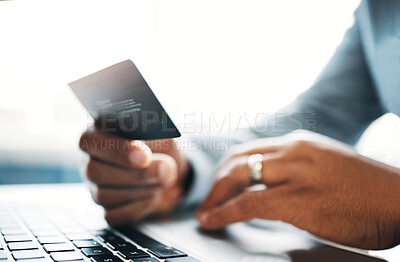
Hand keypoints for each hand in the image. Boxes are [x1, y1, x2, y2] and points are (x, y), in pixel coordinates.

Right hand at [79, 126, 188, 225]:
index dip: (116, 149)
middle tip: (164, 169)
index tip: (144, 156)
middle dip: (134, 173)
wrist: (170, 168)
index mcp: (97, 134)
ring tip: (164, 178)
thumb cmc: (159, 144)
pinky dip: (138, 207)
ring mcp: (95, 188)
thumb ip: (154, 138)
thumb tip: (153, 160)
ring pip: (103, 195)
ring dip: (140, 188)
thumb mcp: (159, 131)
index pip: (90, 141)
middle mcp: (90, 161)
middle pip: (95, 171)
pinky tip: (154, 195)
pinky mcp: (107, 209)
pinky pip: (113, 216)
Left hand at [196, 132, 399, 249]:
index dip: (227, 169)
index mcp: (299, 142)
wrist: (399, 201)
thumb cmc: (366, 190)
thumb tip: (270, 184)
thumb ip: (296, 169)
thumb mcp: (325, 166)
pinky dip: (225, 212)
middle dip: (216, 182)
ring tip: (207, 213)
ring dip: (215, 197)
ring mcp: (294, 172)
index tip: (219, 185)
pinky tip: (215, 220)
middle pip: (237, 160)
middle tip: (208, 201)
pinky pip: (248, 203)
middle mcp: (293, 151)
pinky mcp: (296, 198)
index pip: (249, 149)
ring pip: (237, 177)